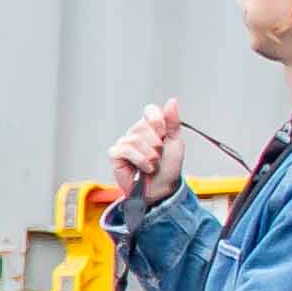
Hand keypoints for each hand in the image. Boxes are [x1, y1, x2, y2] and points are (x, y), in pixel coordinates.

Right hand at [102, 100, 187, 214]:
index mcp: (150, 127)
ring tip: (152, 164)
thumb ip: (173, 122)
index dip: (158, 121)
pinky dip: (138, 160)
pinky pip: (125, 149)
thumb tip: (172, 101)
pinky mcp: (115, 155)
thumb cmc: (168, 168)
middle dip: (156, 144)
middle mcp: (136, 133)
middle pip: (143, 126)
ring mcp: (124, 143)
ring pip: (135, 139)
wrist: (162, 189)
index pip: (150, 111)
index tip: (164, 134)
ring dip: (149, 156)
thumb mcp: (176, 142)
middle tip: (158, 155)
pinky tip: (143, 168)